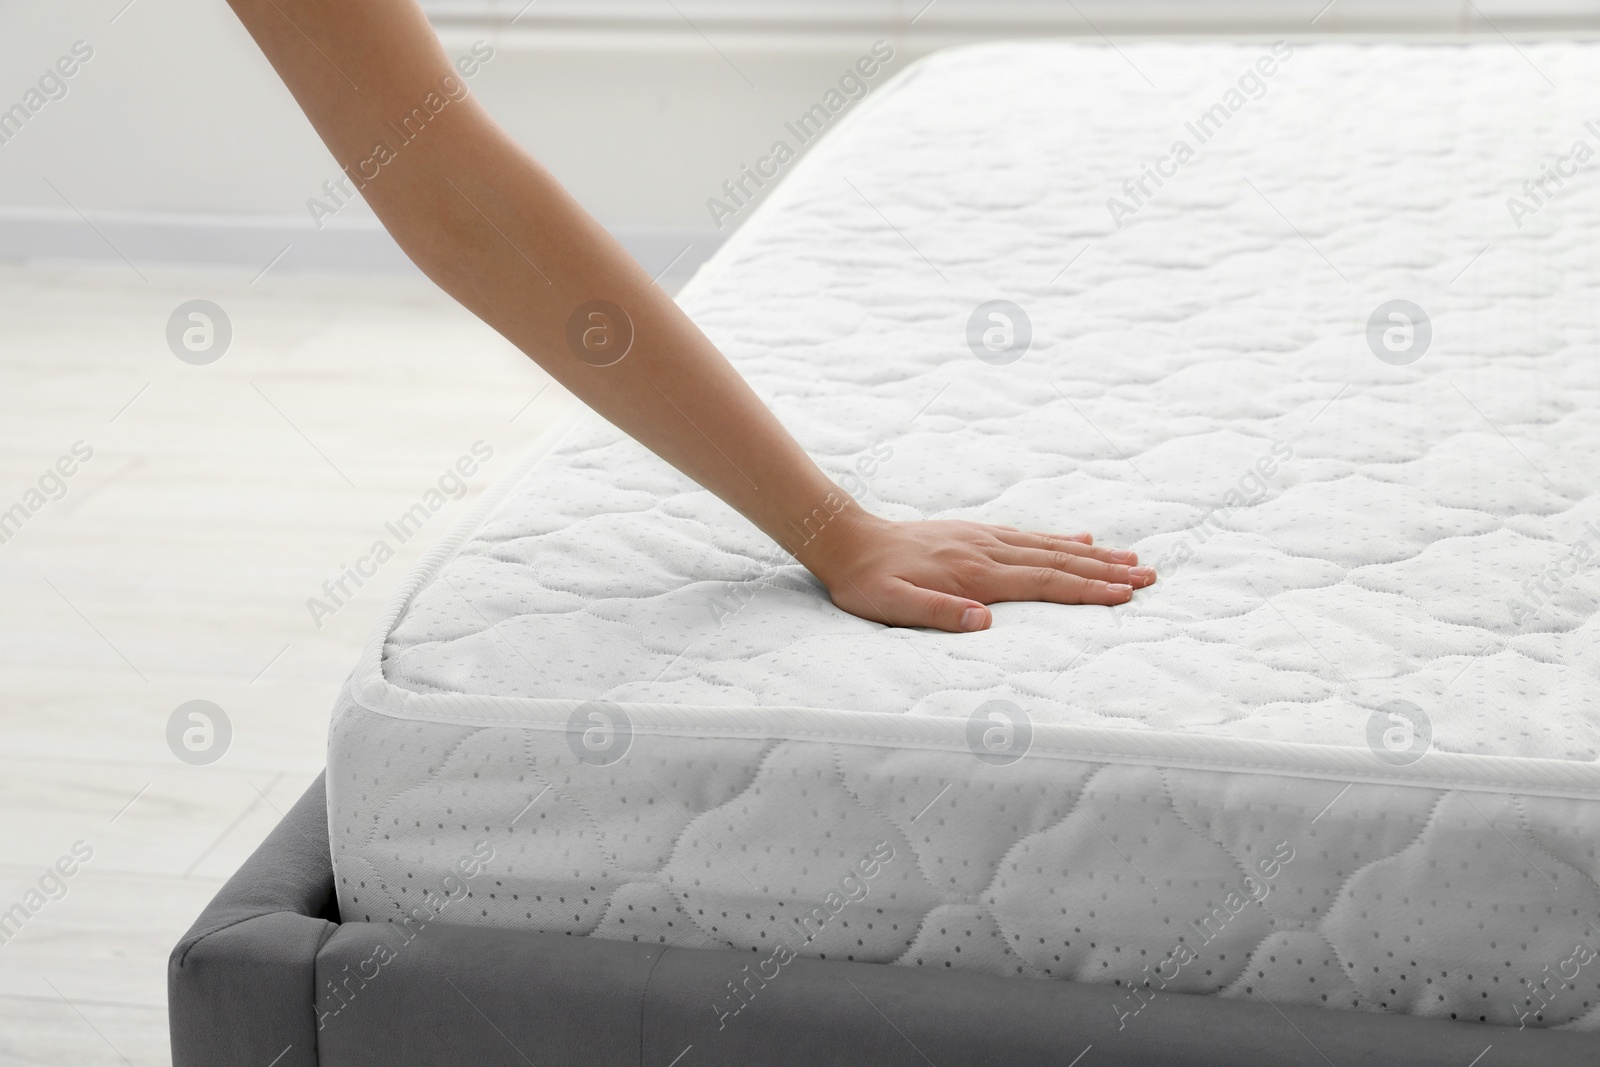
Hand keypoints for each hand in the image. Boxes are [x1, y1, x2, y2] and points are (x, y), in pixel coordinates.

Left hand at [800, 511, 1155, 631]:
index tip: (1124, 596)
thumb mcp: (892, 606)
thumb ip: (937, 612)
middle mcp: (987, 550)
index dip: (1087, 591)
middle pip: (1059, 561)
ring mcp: (984, 539)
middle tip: (1150, 577)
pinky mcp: (975, 534)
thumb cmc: (869, 582)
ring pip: (1050, 547)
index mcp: (975, 573)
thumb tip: (983, 621)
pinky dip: (1060, 540)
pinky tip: (1080, 540)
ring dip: (1094, 555)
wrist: (848, 541)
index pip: (1044, 583)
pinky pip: (1029, 536)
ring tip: (1132, 559)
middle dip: (1107, 571)